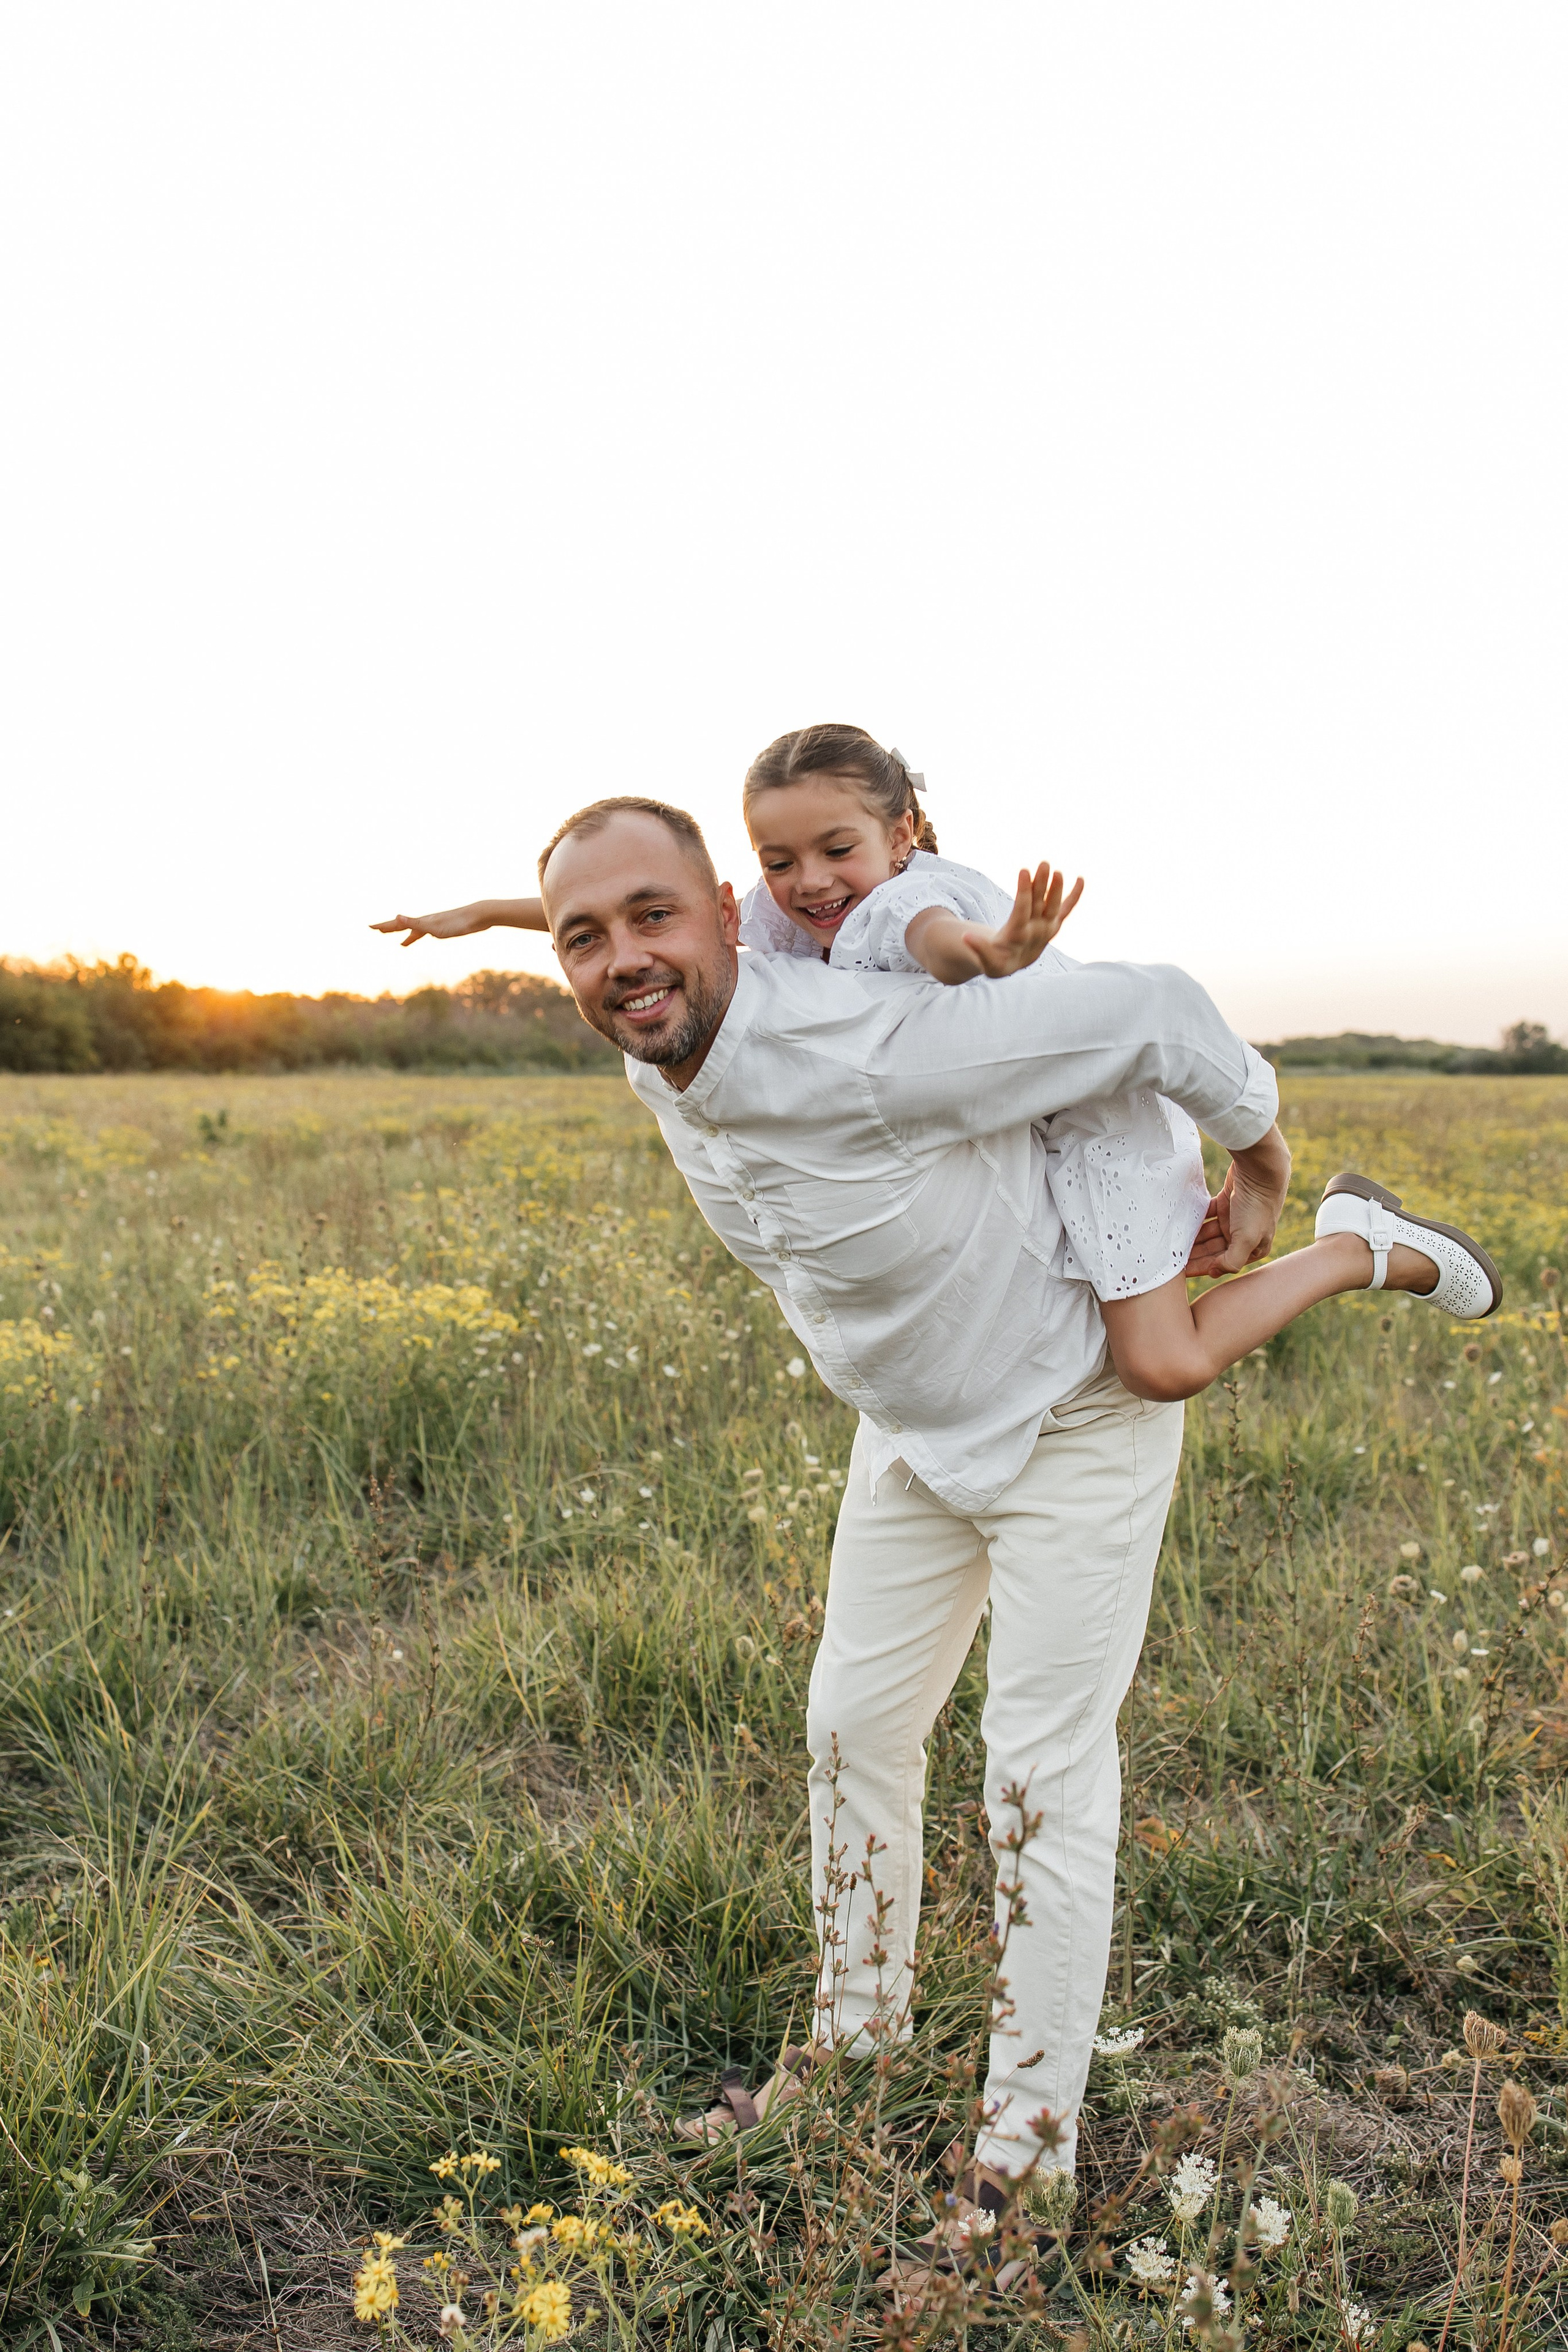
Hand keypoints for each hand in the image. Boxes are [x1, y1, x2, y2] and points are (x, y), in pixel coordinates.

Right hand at [370, 902, 491, 946]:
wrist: (479, 915)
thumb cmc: (457, 923)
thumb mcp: (434, 927)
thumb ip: (414, 924)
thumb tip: (396, 917)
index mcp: (421, 922)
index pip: (397, 923)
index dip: (383, 926)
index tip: (369, 926)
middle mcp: (426, 921)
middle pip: (403, 925)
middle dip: (390, 928)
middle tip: (376, 930)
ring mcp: (435, 924)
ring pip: (416, 931)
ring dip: (406, 936)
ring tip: (400, 944)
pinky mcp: (446, 928)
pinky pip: (429, 934)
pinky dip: (424, 938)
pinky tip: (427, 939)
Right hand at [961, 863, 1084, 978]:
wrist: (1013, 966)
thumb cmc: (997, 960)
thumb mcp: (986, 960)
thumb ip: (978, 948)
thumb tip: (965, 937)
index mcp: (1019, 937)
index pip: (1023, 911)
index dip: (1024, 892)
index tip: (1024, 871)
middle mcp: (1037, 932)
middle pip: (1041, 905)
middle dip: (1042, 884)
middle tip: (1044, 864)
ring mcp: (1047, 927)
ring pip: (1053, 904)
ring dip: (1056, 886)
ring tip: (1055, 868)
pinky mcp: (1054, 924)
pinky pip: (1066, 909)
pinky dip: (1075, 895)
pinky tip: (1081, 879)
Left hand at [1184, 1127, 1291, 1277]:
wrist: (1259, 1171)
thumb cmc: (1256, 1207)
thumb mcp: (1246, 1239)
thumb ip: (1232, 1261)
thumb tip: (1213, 1271)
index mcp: (1253, 1248)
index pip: (1223, 1263)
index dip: (1202, 1267)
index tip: (1181, 1270)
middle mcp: (1244, 1235)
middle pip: (1213, 1249)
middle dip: (1195, 1254)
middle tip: (1172, 1257)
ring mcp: (1235, 1219)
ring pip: (1209, 1233)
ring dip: (1193, 1237)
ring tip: (1173, 1241)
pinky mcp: (1226, 1203)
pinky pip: (1207, 1215)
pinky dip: (1196, 1219)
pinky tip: (1182, 1223)